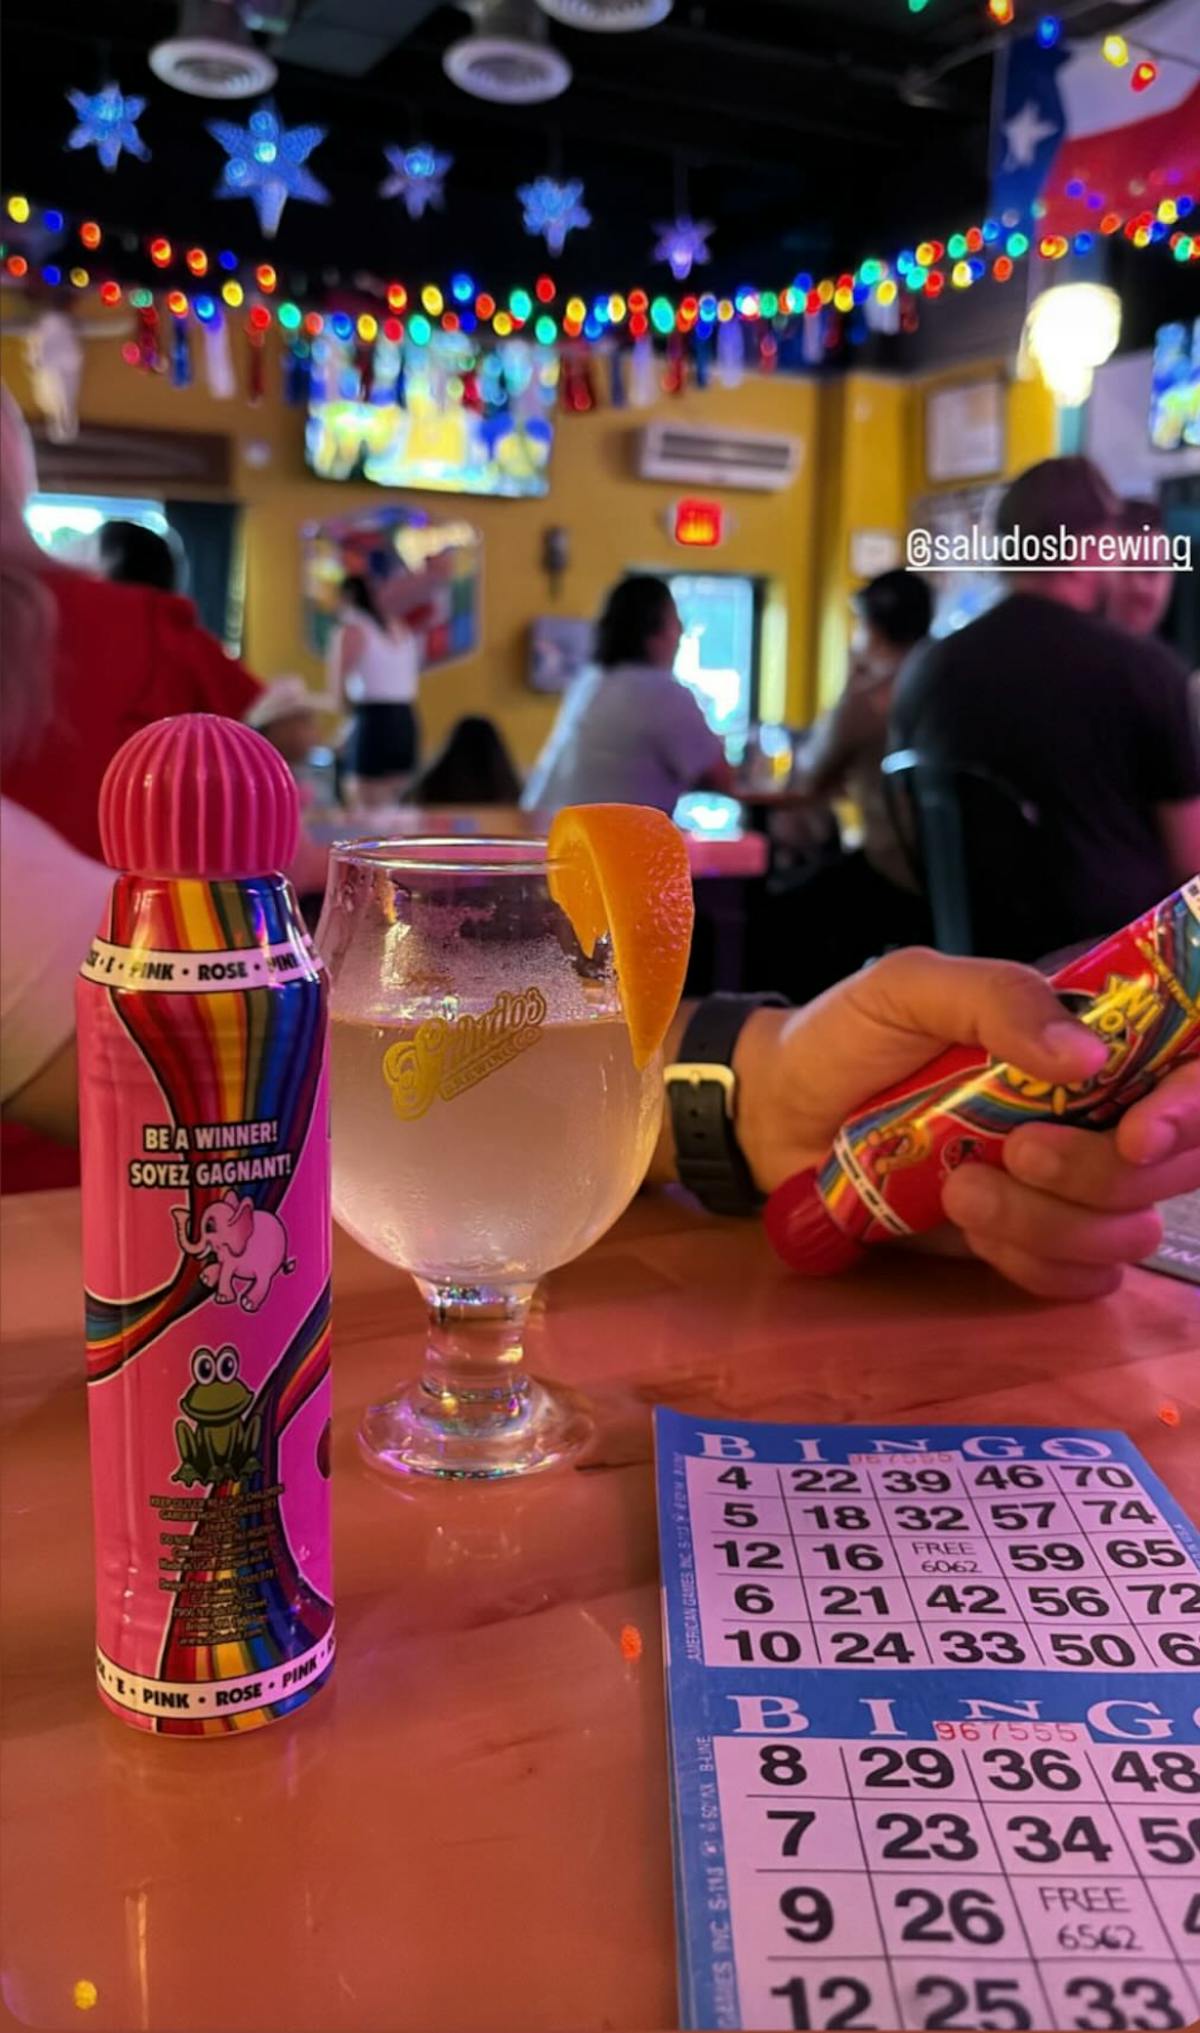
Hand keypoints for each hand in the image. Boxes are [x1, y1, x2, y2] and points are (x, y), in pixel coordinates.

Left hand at [732, 948, 1199, 1298]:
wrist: (779, 1114)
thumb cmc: (849, 1036)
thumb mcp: (911, 987)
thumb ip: (997, 999)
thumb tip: (1086, 1056)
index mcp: (1088, 1034)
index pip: (1190, 1067)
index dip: (1192, 1106)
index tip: (1140, 1130)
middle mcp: (1099, 1108)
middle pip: (1176, 1161)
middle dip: (1102, 1172)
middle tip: (1016, 1151)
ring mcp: (1068, 1181)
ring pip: (1129, 1229)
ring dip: (1049, 1221)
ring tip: (961, 1187)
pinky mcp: (1031, 1241)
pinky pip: (1080, 1279)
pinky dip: (1030, 1262)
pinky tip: (966, 1223)